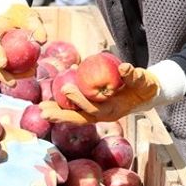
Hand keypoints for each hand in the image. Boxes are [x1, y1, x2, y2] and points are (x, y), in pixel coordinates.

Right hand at [0, 1, 46, 83]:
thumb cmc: (22, 16)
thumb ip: (36, 26)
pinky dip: (18, 73)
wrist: (15, 17)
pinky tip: (32, 72)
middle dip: (0, 74)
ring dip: (11, 76)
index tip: (3, 63)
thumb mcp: (30, 16)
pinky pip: (7, 69)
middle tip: (13, 83)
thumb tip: (42, 41)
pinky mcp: (1, 59)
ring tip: (30, 74)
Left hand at [39, 61, 183, 123]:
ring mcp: (96, 112)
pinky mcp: (91, 107)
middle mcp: (102, 115)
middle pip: (79, 117)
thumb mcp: (142, 80)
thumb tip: (124, 68)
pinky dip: (63, 103)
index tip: (67, 89)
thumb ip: (134, 75)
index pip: (94, 109)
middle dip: (61, 115)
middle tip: (43, 111)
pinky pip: (75, 107)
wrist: (144, 92)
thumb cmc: (143, 85)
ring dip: (58, 112)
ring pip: (74, 115)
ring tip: (40, 109)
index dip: (80, 101)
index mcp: (113, 111)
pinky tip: (50, 98)